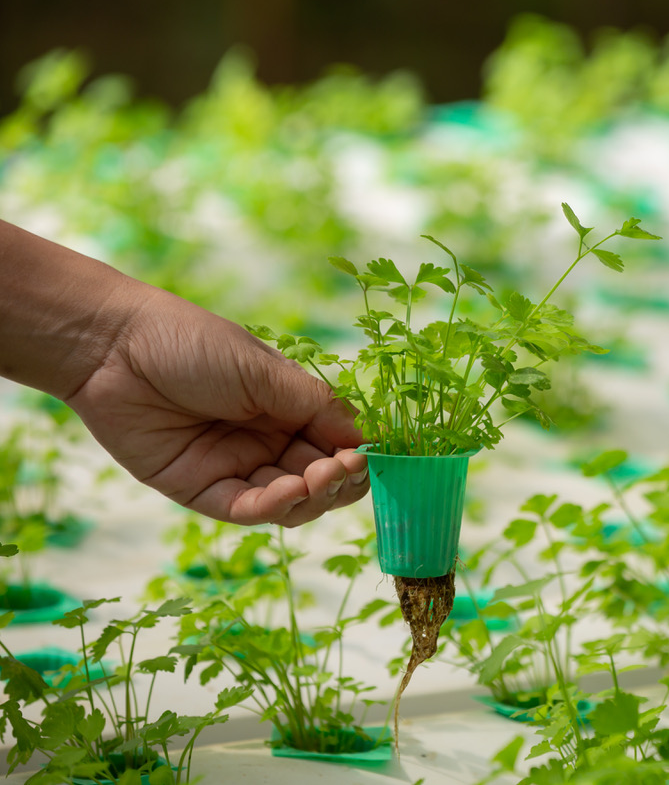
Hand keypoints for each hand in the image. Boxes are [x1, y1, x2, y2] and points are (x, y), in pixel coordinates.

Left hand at [65, 288, 368, 526]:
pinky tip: (285, 492)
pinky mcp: (200, 490)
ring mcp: (235, 468)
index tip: (370, 454)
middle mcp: (267, 441)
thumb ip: (316, 405)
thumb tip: (367, 438)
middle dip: (339, 479)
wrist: (113, 348)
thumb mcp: (265, 370)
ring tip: (318, 478)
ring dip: (311, 496)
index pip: (337, 443)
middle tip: (344, 468)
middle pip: (320, 479)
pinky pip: (245, 510)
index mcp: (288, 407)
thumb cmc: (191, 343)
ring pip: (289, 502)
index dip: (357, 454)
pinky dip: (271, 507)